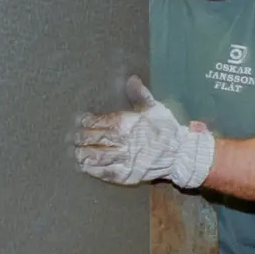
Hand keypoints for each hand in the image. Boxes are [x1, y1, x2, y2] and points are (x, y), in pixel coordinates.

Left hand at [75, 76, 214, 188]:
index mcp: (126, 122)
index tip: (80, 120)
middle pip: (94, 138)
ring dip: (83, 154)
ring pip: (96, 155)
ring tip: (76, 152)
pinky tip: (85, 167)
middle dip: (81, 137)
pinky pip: (105, 172)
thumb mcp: (155, 108)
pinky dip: (93, 169)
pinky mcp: (126, 174)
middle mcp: (122, 140)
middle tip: (73, 138)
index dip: (86, 121)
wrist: (181, 153)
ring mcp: (123, 159)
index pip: (99, 121)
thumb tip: (132, 78)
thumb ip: (140, 95)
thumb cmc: (167, 129)